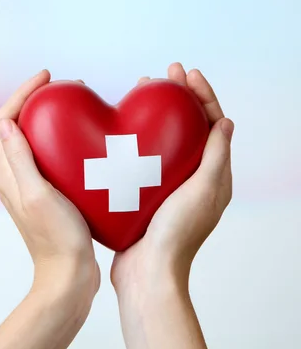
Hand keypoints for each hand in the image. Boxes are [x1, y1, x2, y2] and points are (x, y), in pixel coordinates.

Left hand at [0, 70, 99, 309]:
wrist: (70, 276)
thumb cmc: (57, 239)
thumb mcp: (37, 195)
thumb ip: (20, 159)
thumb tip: (7, 122)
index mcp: (8, 174)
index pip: (5, 120)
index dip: (22, 93)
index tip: (47, 77)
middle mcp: (16, 176)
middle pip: (19, 125)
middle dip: (38, 100)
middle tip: (67, 88)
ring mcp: (34, 185)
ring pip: (38, 139)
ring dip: (53, 118)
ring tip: (78, 105)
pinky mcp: (51, 192)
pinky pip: (54, 155)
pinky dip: (66, 139)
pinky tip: (88, 138)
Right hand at [111, 63, 233, 294]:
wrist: (148, 274)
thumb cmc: (176, 236)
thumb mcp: (202, 192)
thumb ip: (215, 157)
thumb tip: (226, 122)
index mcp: (213, 177)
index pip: (213, 126)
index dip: (203, 96)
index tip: (187, 74)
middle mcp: (194, 178)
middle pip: (189, 127)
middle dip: (179, 98)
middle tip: (164, 75)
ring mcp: (169, 185)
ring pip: (165, 139)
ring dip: (157, 113)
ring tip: (143, 91)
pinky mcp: (146, 192)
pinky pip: (145, 157)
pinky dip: (138, 136)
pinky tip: (122, 126)